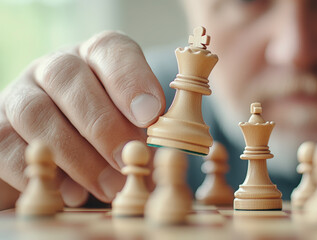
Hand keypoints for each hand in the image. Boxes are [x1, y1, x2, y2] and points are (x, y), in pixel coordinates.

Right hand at [0, 31, 165, 207]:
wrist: (62, 145)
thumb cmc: (111, 130)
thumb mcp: (134, 123)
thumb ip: (143, 129)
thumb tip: (151, 155)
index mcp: (96, 58)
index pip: (110, 49)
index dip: (131, 80)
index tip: (150, 115)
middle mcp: (56, 68)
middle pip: (68, 77)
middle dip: (103, 123)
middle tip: (128, 156)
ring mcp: (22, 95)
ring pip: (35, 112)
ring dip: (76, 154)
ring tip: (108, 185)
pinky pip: (7, 147)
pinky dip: (43, 172)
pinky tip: (72, 193)